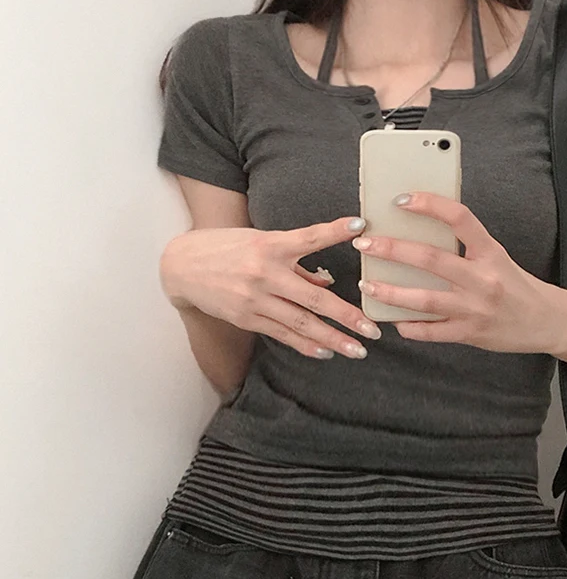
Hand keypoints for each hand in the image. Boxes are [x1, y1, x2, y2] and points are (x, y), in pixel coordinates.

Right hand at [160, 217, 381, 359]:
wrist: (182, 266)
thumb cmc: (228, 248)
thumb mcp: (261, 242)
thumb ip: (295, 262)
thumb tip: (328, 282)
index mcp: (270, 245)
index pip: (309, 237)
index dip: (334, 230)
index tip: (360, 226)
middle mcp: (264, 273)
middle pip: (313, 297)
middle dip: (347, 316)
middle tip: (373, 329)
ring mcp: (254, 299)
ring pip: (301, 322)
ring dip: (332, 338)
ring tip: (356, 350)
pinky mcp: (246, 317)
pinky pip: (282, 334)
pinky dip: (305, 344)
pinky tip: (325, 352)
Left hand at [352, 192, 561, 353]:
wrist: (548, 322)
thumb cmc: (516, 286)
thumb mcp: (497, 257)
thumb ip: (466, 247)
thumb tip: (420, 232)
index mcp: (490, 252)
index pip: (460, 218)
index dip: (429, 205)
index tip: (400, 199)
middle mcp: (483, 279)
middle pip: (430, 259)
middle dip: (392, 250)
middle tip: (365, 244)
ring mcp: (475, 309)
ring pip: (424, 300)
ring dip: (391, 293)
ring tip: (367, 286)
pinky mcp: (470, 334)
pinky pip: (431, 333)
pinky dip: (409, 327)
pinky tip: (392, 321)